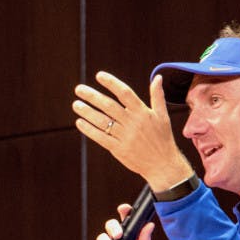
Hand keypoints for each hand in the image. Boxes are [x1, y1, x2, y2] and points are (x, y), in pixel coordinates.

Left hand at [73, 72, 192, 190]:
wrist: (163, 165)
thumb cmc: (162, 138)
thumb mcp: (163, 116)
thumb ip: (157, 96)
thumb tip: (157, 77)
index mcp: (143, 112)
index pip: (125, 93)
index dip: (112, 83)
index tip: (99, 75)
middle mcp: (133, 123)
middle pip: (109, 106)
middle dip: (92, 96)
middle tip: (78, 89)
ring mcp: (125, 137)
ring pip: (102, 121)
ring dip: (87, 112)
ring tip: (76, 104)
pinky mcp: (119, 149)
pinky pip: (101, 138)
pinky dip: (89, 130)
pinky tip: (79, 122)